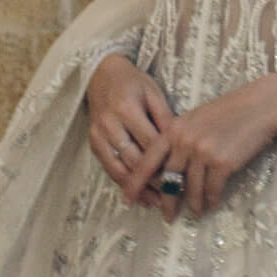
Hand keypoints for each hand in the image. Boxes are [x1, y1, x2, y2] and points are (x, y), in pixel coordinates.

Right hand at [86, 53, 173, 205]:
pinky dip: (124, 184)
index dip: (167, 161)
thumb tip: (181, 147)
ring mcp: (98, 135)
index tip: (184, 175)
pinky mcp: (93, 142)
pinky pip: (108, 168)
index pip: (150, 143)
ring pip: (120, 169)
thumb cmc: (133, 83)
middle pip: (134, 160)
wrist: (101, 74)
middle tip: (175, 194)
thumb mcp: (153, 93)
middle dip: (155, 179)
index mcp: (127, 109)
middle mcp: (110, 124)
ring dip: (139, 188)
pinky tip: (139, 196)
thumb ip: (166, 119)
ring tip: (157, 202)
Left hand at [124, 73, 276, 220]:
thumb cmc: (230, 111)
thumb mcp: (197, 118)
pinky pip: (212, 189)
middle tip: (166, 216)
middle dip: (166, 202)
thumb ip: (179, 138)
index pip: (148, 160)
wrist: (261, 106)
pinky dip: (211, 200)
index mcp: (173, 129)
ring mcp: (202, 152)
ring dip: (193, 204)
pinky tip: (212, 204)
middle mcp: (184, 141)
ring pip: (190, 188)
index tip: (127, 197)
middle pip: (167, 180)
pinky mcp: (222, 163)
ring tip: (195, 213)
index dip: (134, 181)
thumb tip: (169, 165)